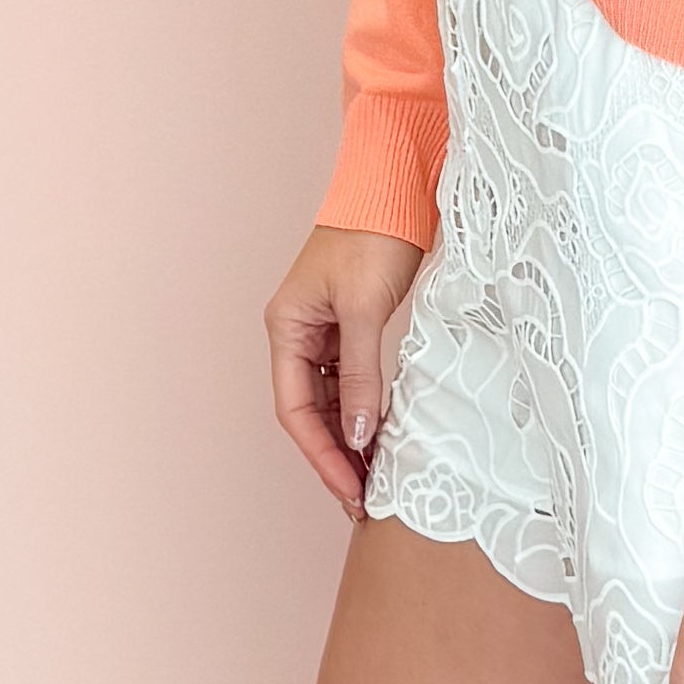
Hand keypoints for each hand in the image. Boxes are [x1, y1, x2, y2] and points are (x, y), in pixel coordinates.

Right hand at [265, 221, 423, 519]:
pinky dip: (363, 410)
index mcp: (287, 327)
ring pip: (330, 400)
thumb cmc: (373, 234)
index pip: (295, 409)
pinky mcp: (351, 326)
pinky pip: (350, 381)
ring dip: (349, 437)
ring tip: (374, 477)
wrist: (396, 185)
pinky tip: (381, 435)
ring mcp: (324, 330)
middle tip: (363, 497)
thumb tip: (356, 434)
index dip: (321, 454)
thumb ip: (360, 374)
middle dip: (334, 455)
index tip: (349, 487)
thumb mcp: (365, 308)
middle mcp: (298, 332)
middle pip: (309, 411)